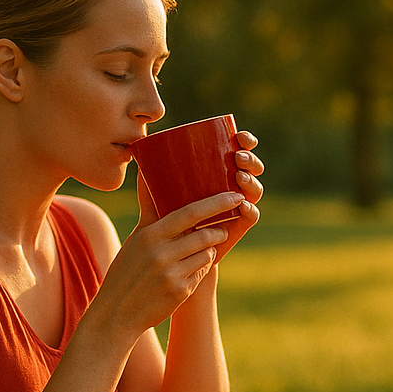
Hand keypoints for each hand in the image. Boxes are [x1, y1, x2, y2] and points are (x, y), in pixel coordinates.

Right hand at [98, 190, 243, 337]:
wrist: (117, 312)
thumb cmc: (127, 270)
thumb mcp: (136, 238)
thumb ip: (149, 209)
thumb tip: (145, 173)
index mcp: (150, 235)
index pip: (190, 213)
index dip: (216, 203)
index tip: (235, 196)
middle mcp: (161, 253)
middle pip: (204, 235)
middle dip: (219, 230)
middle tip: (224, 228)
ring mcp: (172, 274)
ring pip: (206, 254)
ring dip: (209, 251)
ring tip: (204, 250)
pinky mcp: (180, 292)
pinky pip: (202, 273)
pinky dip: (201, 269)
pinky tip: (190, 270)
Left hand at [135, 131, 263, 263]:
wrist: (174, 255)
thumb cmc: (166, 222)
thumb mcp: (159, 201)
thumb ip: (150, 187)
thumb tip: (139, 164)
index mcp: (217, 171)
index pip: (237, 150)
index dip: (244, 140)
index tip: (240, 136)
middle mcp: (230, 185)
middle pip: (250, 167)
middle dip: (250, 159)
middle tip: (239, 156)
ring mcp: (237, 206)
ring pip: (253, 189)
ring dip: (251, 181)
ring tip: (239, 177)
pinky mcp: (238, 226)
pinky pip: (251, 216)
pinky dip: (250, 209)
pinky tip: (243, 205)